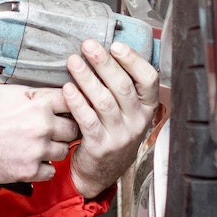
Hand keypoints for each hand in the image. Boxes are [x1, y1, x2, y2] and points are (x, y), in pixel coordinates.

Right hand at [0, 80, 78, 184]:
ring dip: (53, 149)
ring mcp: (37, 149)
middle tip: (50, 130)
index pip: (72, 99)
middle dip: (63, 129)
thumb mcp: (0, 88)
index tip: (63, 108)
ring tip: (37, 145)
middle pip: (73, 127)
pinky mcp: (29, 170)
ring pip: (64, 150)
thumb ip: (26, 86)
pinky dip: (42, 167)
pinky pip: (51, 170)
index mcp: (38, 101)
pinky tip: (30, 160)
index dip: (67, 104)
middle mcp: (42, 125)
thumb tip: (37, 78)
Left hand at [63, 40, 161, 198]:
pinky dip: (77, 103)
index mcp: (147, 108)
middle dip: (104, 63)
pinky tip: (67, 88)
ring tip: (73, 61)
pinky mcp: (101, 146)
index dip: (133, 60)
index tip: (115, 45)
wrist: (102, 171)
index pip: (149, 79)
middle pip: (123, 86)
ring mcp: (120, 135)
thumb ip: (122, 87)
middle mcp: (137, 121)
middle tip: (87, 45)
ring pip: (104, 101)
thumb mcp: (126, 111)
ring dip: (87, 78)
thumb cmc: (112, 132)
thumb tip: (105, 51)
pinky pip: (88, 121)